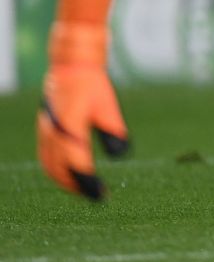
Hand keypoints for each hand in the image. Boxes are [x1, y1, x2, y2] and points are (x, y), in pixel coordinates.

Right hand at [37, 22, 129, 200]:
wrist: (70, 66)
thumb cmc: (92, 85)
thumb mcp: (107, 106)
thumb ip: (113, 130)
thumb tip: (120, 156)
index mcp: (70, 125)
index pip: (76, 163)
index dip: (87, 181)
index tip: (100, 194)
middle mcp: (53, 131)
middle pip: (60, 169)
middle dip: (76, 186)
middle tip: (95, 195)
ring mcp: (46, 130)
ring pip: (49, 165)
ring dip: (64, 180)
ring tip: (84, 189)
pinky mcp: (45, 130)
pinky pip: (46, 157)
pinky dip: (56, 170)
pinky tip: (70, 175)